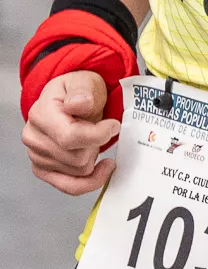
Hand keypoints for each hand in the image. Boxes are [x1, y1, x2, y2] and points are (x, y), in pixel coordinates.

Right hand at [23, 71, 118, 195]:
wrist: (69, 100)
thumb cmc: (79, 92)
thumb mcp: (85, 82)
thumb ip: (82, 92)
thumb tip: (78, 104)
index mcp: (41, 114)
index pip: (70, 137)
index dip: (99, 135)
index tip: (114, 125)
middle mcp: (33, 137)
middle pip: (78, 158)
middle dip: (97, 145)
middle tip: (100, 129)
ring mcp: (36, 155)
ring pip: (79, 172)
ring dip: (94, 158)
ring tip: (92, 140)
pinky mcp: (43, 169)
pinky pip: (69, 186)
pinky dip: (90, 180)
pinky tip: (100, 168)